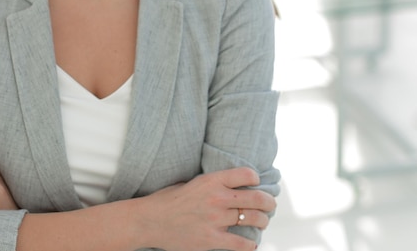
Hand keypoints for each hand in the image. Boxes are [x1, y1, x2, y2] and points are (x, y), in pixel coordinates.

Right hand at [141, 167, 275, 250]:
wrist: (150, 220)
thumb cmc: (169, 200)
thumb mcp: (192, 183)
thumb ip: (212, 185)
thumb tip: (233, 187)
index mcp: (211, 180)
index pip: (246, 175)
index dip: (256, 179)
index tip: (256, 184)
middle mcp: (216, 198)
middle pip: (257, 198)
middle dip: (268, 202)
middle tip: (270, 205)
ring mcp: (215, 219)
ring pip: (254, 219)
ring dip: (262, 221)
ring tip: (261, 222)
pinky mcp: (212, 240)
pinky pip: (242, 243)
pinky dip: (251, 244)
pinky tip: (250, 242)